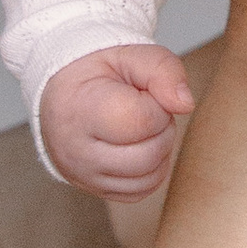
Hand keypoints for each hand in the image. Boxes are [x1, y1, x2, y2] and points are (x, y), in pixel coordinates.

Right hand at [39, 45, 198, 202]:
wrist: (61, 94)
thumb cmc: (96, 74)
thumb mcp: (129, 54)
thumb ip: (163, 70)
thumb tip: (185, 104)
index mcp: (80, 110)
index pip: (140, 121)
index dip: (156, 105)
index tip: (143, 94)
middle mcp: (75, 151)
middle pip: (148, 155)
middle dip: (162, 129)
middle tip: (147, 109)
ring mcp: (83, 176)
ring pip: (148, 178)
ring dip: (159, 151)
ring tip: (141, 127)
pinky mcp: (94, 191)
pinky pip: (140, 192)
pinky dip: (150, 171)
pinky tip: (138, 146)